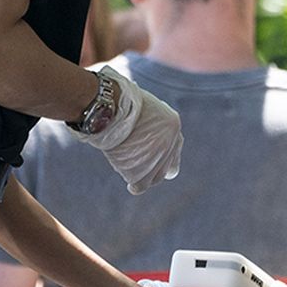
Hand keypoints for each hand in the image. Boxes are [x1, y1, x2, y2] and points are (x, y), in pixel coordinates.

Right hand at [73, 67, 183, 192]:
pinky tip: (132, 186)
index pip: (175, 146)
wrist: (110, 108)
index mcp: (173, 124)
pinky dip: (136, 186)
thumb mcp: (144, 106)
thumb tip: (144, 125)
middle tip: (145, 167)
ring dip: (143, 173)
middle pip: (167, 166)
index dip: (166, 153)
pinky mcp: (142, 172)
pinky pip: (141, 185)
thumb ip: (151, 120)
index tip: (158, 156)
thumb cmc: (121, 100)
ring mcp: (157, 159)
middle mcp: (170, 143)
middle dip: (156, 167)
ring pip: (154, 176)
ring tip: (128, 165)